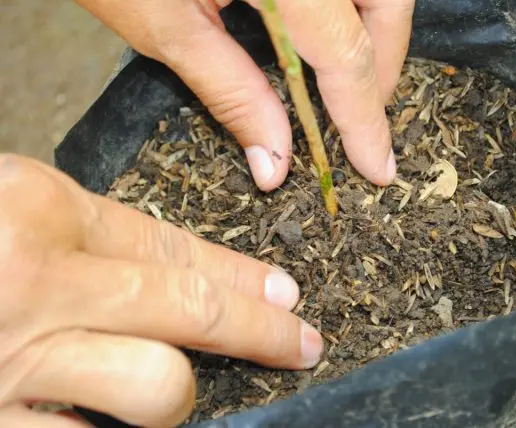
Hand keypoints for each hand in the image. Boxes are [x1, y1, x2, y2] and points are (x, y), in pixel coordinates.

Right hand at [0, 154, 322, 426]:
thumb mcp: (13, 211)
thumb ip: (89, 237)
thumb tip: (167, 274)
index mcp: (47, 210)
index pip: (175, 247)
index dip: (242, 276)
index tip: (284, 294)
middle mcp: (40, 281)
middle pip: (192, 310)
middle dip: (261, 332)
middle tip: (299, 344)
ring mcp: (17, 357)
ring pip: (158, 387)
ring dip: (179, 396)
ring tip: (175, 394)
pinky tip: (105, 419)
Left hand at [76, 0, 414, 190]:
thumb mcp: (165, 26)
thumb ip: (232, 92)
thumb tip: (274, 163)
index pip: (344, 49)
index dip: (365, 114)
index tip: (377, 166)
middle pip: (385, 1)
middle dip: (386, 66)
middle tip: (362, 121)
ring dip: (374, 31)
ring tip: (348, 83)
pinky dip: (348, 6)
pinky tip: (328, 34)